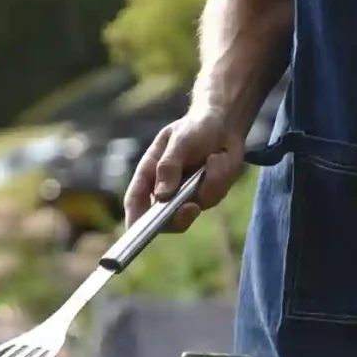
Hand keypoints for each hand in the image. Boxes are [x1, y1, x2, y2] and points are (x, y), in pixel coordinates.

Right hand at [124, 110, 244, 231]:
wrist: (222, 124)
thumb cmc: (194, 128)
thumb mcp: (179, 140)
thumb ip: (169, 166)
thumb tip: (162, 195)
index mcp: (149, 175)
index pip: (135, 201)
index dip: (134, 220)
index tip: (138, 232)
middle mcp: (165, 190)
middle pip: (164, 219)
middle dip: (179, 217)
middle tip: (192, 207)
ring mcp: (186, 196)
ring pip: (194, 207)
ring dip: (208, 183)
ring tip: (213, 157)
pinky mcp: (207, 196)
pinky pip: (214, 196)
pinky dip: (220, 177)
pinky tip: (219, 159)